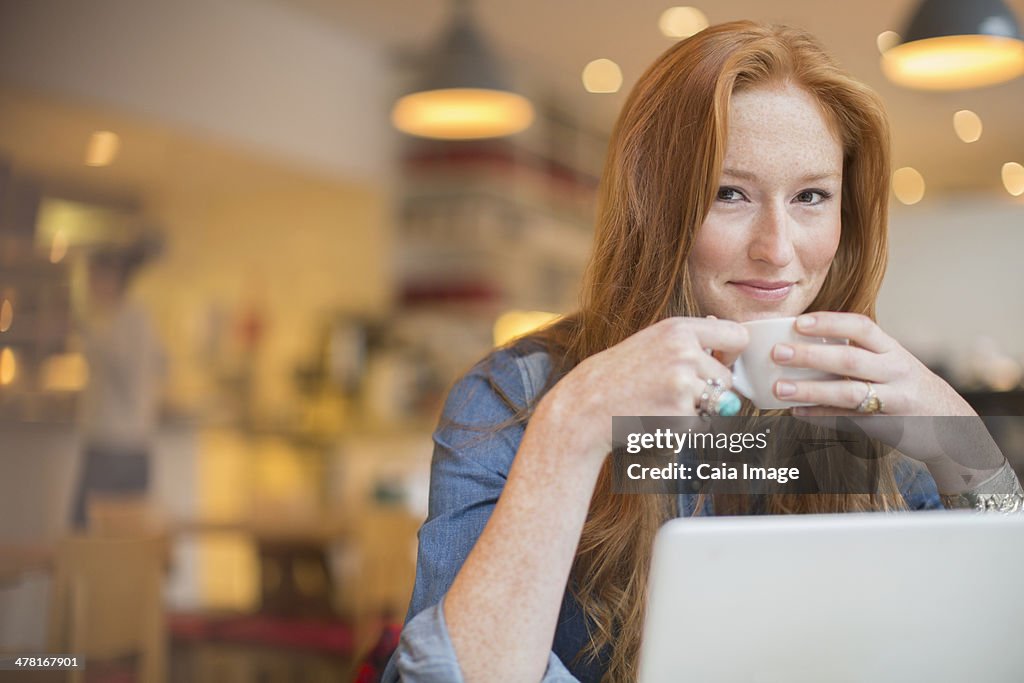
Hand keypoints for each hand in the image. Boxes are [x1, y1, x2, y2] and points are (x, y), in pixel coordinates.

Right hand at [538, 316, 748, 462]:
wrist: (587, 404)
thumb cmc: (619, 374)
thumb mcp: (652, 341)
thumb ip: (689, 339)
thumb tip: (730, 334)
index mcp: (679, 329)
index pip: (736, 336)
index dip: (733, 354)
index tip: (720, 362)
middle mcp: (685, 352)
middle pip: (727, 379)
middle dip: (710, 390)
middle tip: (675, 392)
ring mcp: (683, 384)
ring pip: (717, 403)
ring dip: (699, 408)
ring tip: (663, 403)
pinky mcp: (680, 414)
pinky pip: (701, 423)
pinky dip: (685, 425)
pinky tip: (657, 416)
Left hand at [768, 312, 1002, 489]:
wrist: (954, 426)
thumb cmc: (909, 389)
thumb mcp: (892, 364)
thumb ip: (858, 355)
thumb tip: (804, 346)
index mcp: (892, 349)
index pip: (861, 326)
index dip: (829, 322)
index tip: (798, 323)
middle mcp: (896, 370)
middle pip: (850, 359)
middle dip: (811, 355)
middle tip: (778, 353)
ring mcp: (895, 399)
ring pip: (848, 393)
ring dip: (810, 391)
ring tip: (779, 389)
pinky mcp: (889, 425)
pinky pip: (849, 420)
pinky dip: (821, 416)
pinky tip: (797, 413)